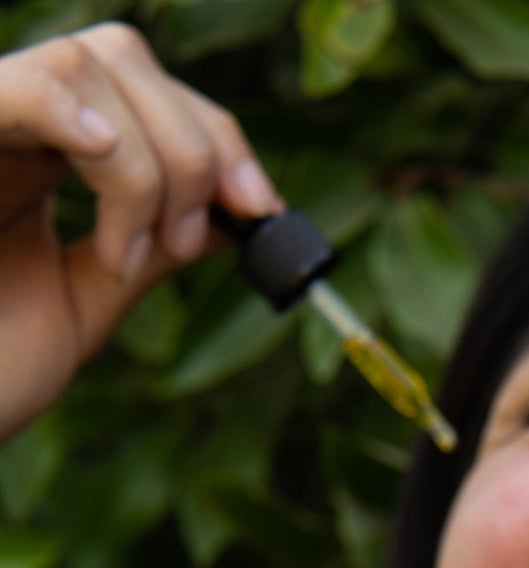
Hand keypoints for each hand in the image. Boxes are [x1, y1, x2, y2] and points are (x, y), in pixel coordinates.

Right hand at [0, 21, 282, 439]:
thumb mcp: (81, 305)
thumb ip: (143, 255)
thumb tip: (224, 219)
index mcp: (43, 159)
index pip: (145, 96)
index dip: (217, 138)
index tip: (262, 210)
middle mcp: (10, 128)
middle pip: (125, 60)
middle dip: (194, 145)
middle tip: (196, 237)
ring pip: (84, 66)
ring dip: (144, 162)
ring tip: (125, 253)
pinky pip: (17, 87)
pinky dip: (69, 111)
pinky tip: (102, 155)